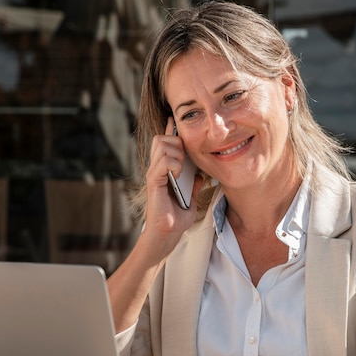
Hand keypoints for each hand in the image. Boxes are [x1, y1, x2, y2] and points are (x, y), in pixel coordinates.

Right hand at [142, 118, 199, 249]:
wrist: (168, 234)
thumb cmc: (176, 219)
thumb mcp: (191, 199)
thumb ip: (194, 186)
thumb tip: (201, 176)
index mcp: (165, 170)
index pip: (164, 143)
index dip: (170, 130)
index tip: (176, 121)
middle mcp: (156, 169)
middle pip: (161, 138)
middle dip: (177, 141)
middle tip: (185, 158)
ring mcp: (154, 174)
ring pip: (161, 145)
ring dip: (176, 152)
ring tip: (181, 168)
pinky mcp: (154, 182)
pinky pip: (162, 162)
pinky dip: (173, 164)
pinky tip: (178, 174)